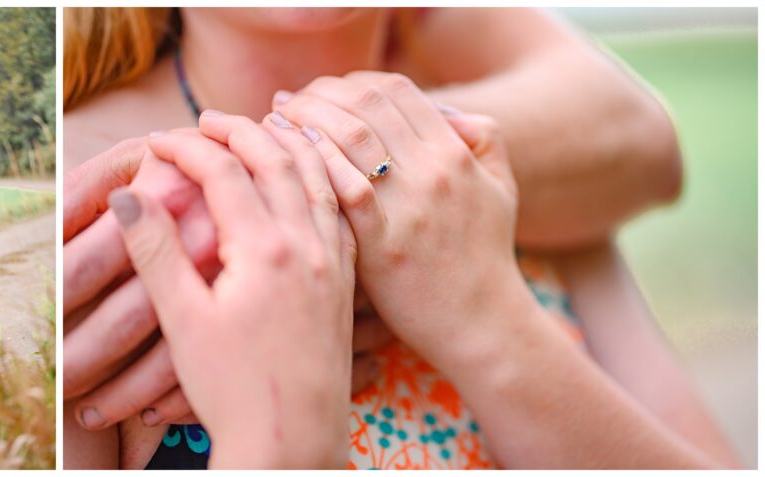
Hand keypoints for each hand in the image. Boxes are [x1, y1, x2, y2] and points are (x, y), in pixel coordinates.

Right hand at [111, 114, 354, 468]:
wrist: (293, 442)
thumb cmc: (231, 389)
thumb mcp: (183, 320)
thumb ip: (155, 251)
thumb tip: (128, 194)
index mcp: (265, 251)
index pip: (224, 172)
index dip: (187, 148)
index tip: (157, 140)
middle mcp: (308, 245)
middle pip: (277, 159)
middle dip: (239, 131)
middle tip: (205, 120)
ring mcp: (334, 261)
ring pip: (318, 177)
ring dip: (288, 143)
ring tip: (263, 126)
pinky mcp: (346, 280)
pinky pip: (340, 208)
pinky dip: (321, 177)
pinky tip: (309, 176)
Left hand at [275, 72, 523, 368]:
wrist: (484, 325)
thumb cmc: (485, 257)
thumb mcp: (500, 188)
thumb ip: (483, 139)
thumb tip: (446, 110)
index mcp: (455, 152)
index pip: (393, 89)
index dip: (348, 82)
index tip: (320, 93)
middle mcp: (434, 171)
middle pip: (364, 103)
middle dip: (316, 94)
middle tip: (286, 103)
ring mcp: (408, 208)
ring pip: (348, 135)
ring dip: (301, 119)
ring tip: (274, 122)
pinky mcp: (382, 246)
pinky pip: (342, 187)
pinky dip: (310, 161)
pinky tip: (283, 157)